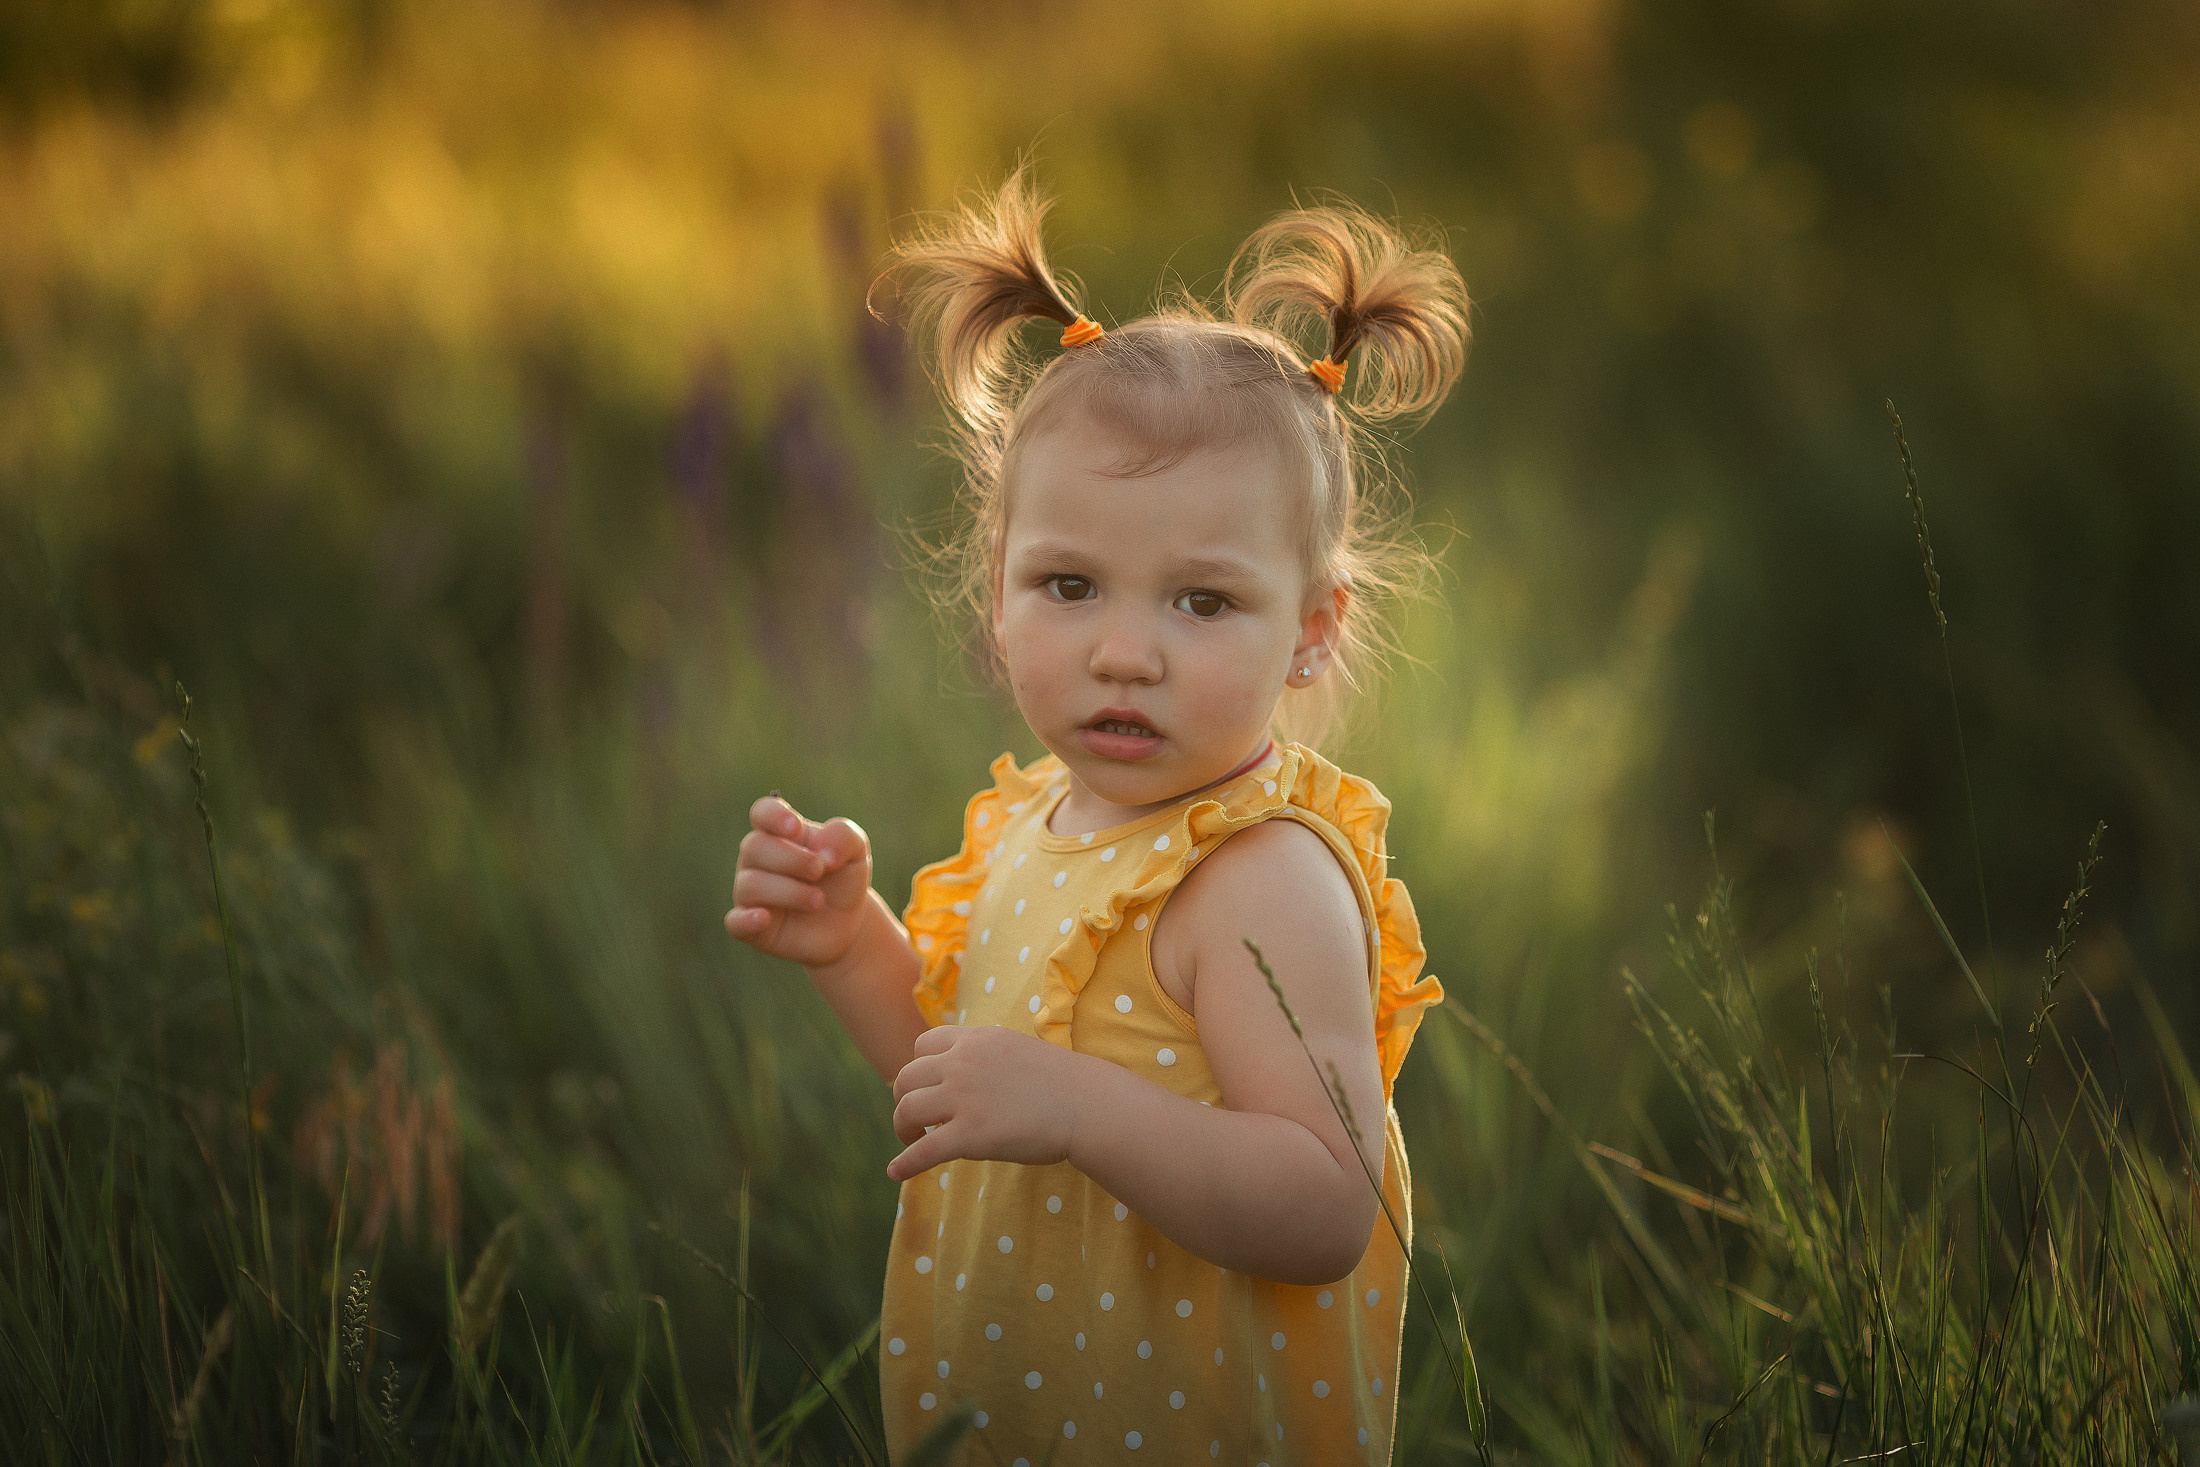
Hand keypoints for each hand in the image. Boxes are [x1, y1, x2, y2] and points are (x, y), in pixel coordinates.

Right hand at [725, 794, 873, 969]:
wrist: (847, 923)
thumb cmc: (843, 878)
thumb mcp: (856, 851)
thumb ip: (843, 837)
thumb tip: (823, 852)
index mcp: (779, 834)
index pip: (762, 813)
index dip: (774, 816)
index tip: (796, 828)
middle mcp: (757, 860)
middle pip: (754, 846)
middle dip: (791, 858)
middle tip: (820, 870)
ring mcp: (750, 893)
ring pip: (751, 884)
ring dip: (789, 891)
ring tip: (818, 901)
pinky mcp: (751, 926)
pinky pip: (735, 922)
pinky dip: (747, 920)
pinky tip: (764, 918)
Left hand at [886, 1025, 1081, 1181]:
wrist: (1085, 1104)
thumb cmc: (1060, 1082)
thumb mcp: (1014, 1049)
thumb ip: (983, 1056)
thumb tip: (964, 1072)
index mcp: (973, 1040)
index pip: (922, 1045)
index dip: (918, 1069)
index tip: (926, 1088)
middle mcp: (961, 1063)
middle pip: (906, 1077)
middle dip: (903, 1099)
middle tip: (915, 1120)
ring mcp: (963, 1099)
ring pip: (906, 1110)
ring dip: (903, 1128)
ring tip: (913, 1140)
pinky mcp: (968, 1135)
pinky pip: (923, 1151)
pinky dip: (905, 1164)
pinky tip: (896, 1173)